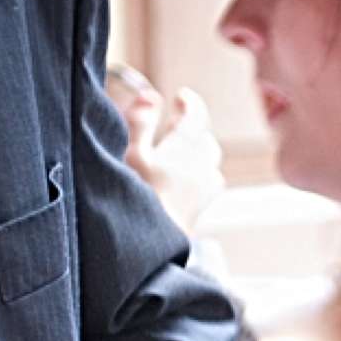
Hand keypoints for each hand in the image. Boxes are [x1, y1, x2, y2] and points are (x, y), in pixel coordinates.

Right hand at [119, 81, 226, 224]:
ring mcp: (206, 189)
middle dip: (191, 129)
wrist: (149, 245)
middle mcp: (202, 166)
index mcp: (185, 147)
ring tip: (176, 152)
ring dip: (196, 151)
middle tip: (172, 125)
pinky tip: (182, 180)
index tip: (181, 97)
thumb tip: (150, 95)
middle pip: (203, 139)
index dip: (189, 103)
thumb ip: (140, 121)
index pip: (196, 115)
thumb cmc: (136, 196)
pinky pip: (209, 182)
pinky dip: (199, 173)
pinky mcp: (202, 209)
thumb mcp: (131, 152)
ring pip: (209, 161)